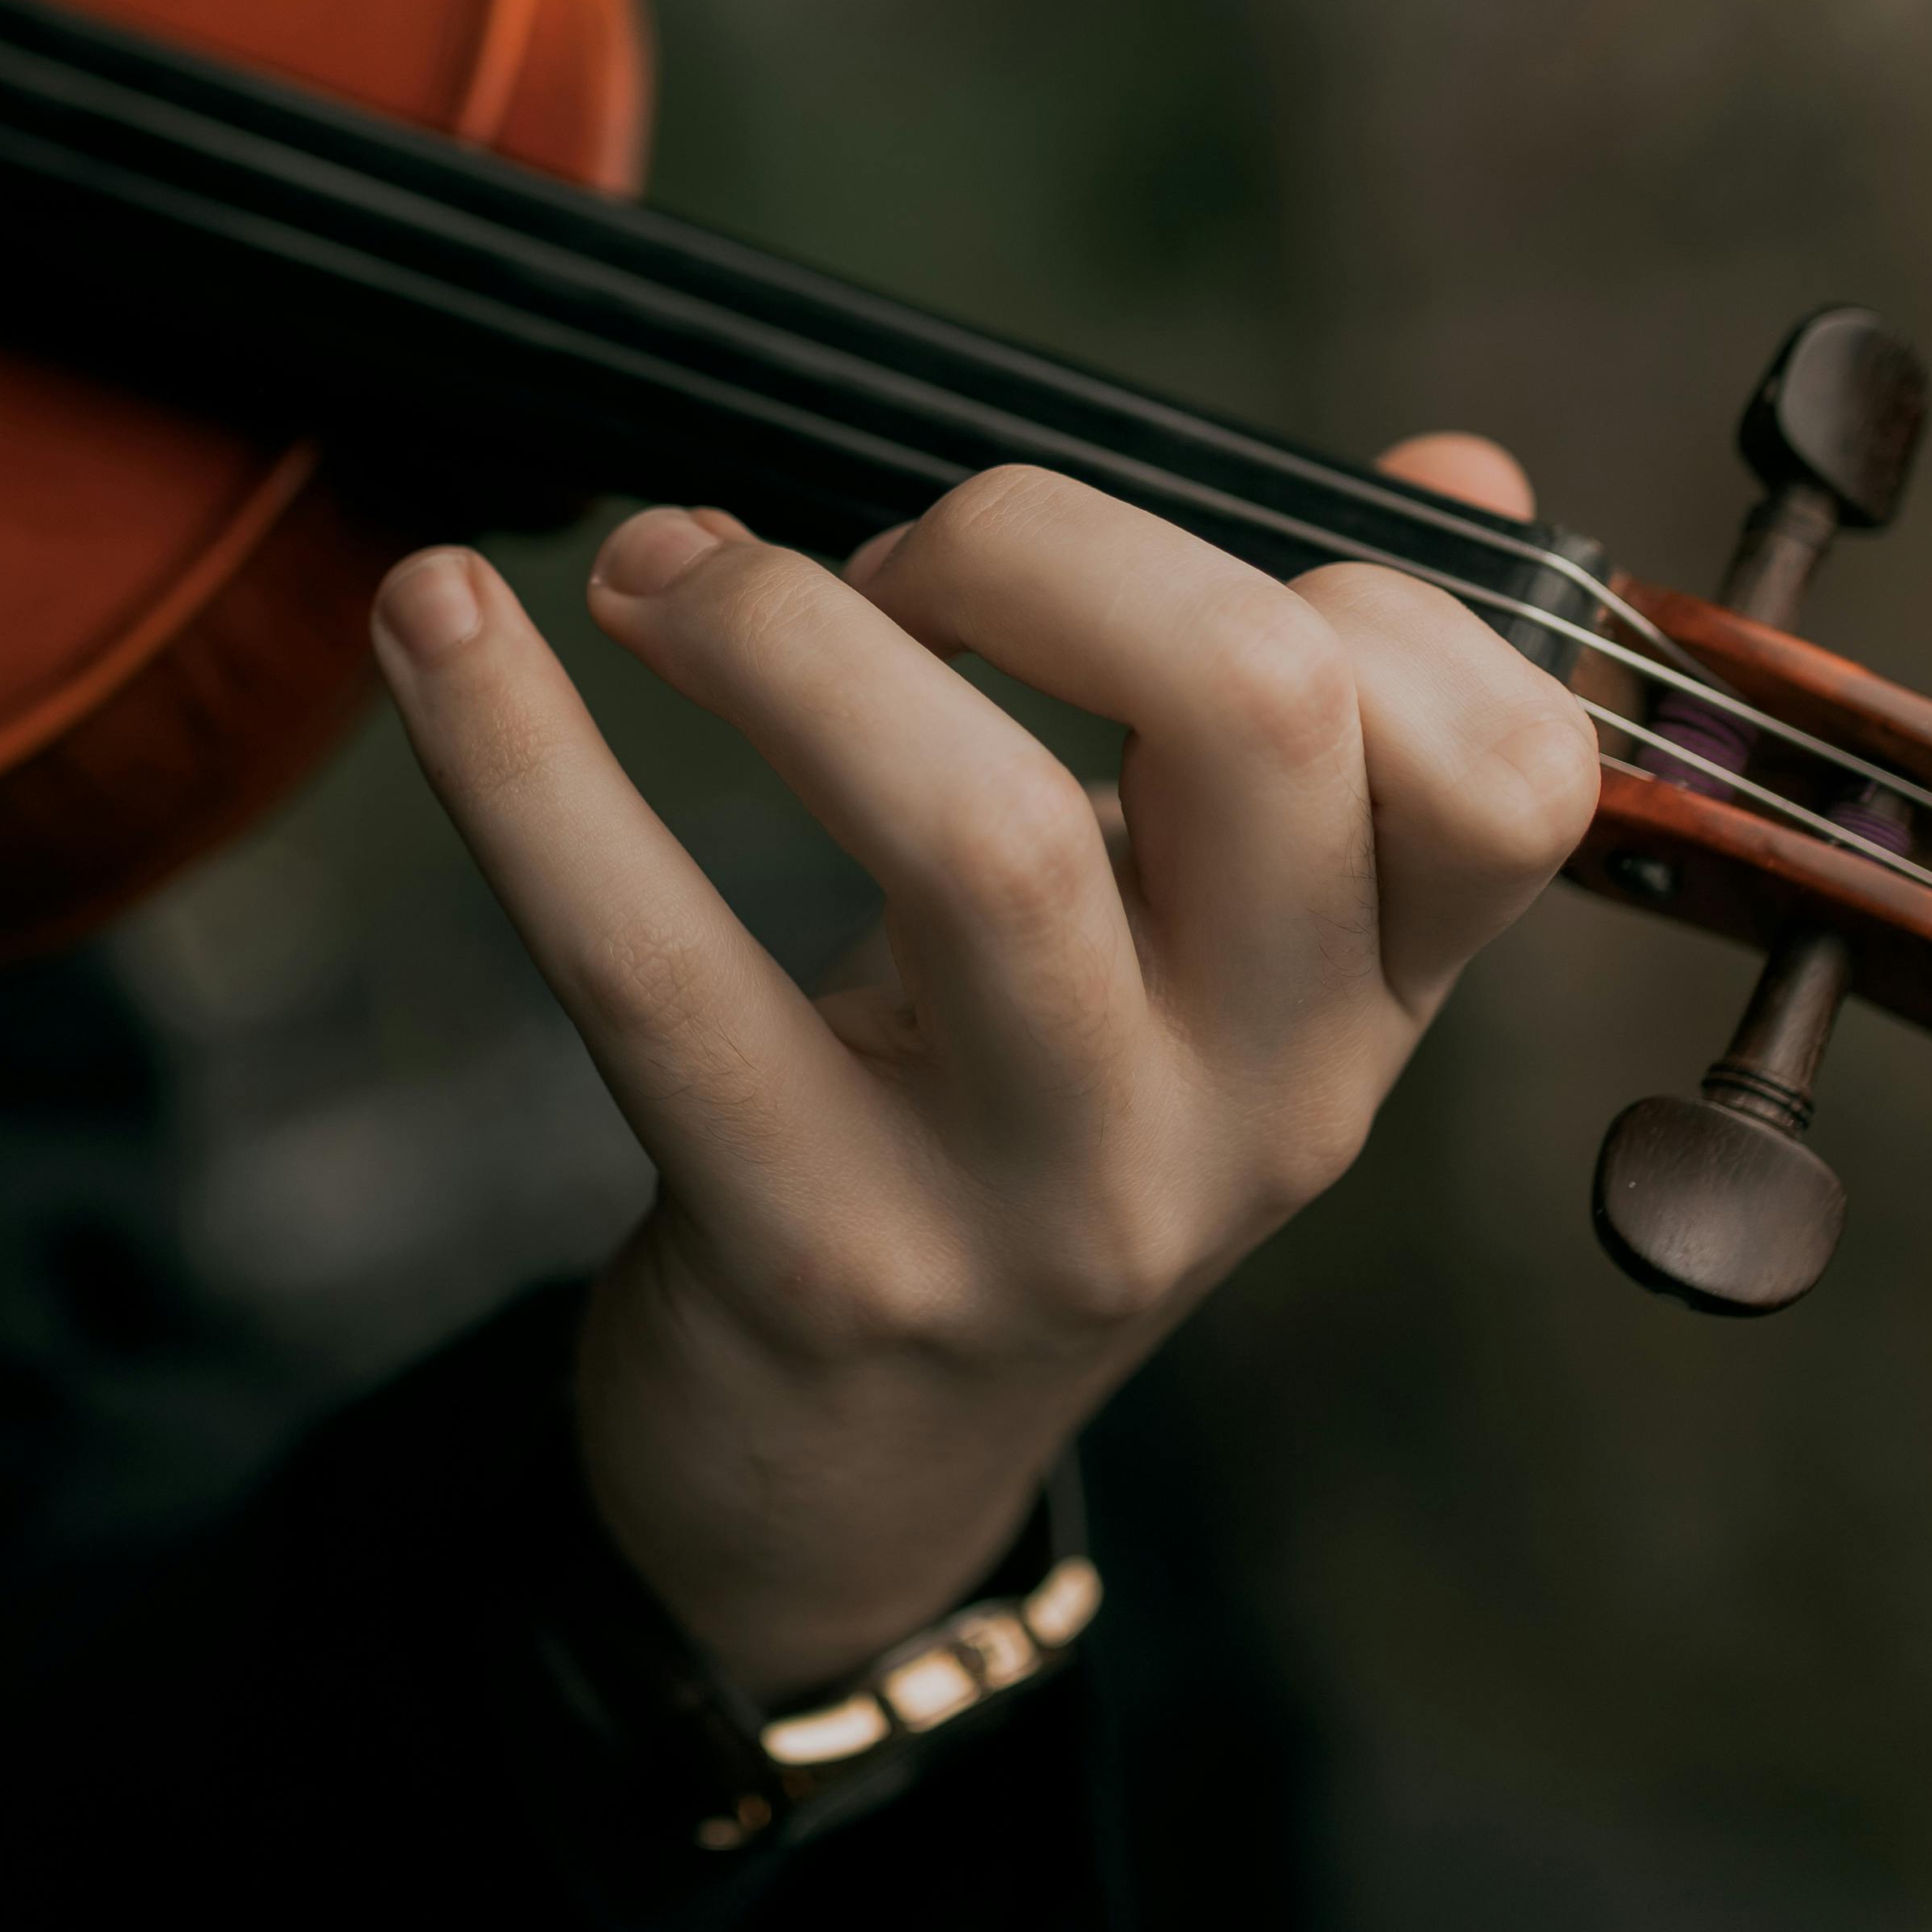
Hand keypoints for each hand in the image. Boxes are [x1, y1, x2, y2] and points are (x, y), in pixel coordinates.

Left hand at [368, 445, 1599, 1694]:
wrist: (852, 1470)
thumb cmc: (1033, 1121)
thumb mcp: (1222, 953)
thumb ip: (1336, 716)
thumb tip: (1455, 460)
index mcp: (1375, 999)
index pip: (1502, 759)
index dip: (1337, 585)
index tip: (1124, 580)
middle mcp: (1263, 1103)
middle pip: (1259, 714)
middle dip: (1042, 538)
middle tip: (874, 560)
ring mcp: (1051, 1199)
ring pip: (983, 831)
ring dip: (787, 629)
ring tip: (653, 574)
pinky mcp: (816, 1252)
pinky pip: (657, 963)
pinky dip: (519, 761)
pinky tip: (429, 619)